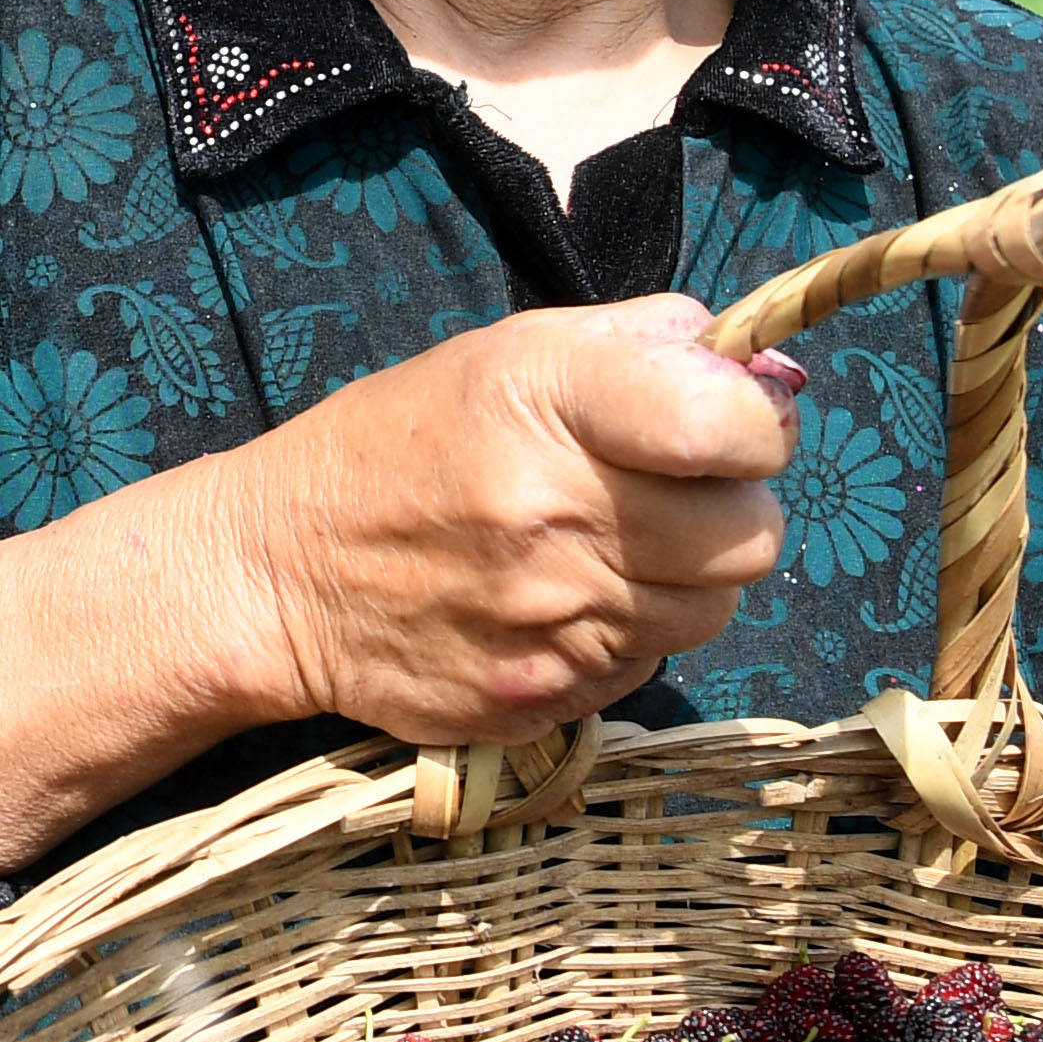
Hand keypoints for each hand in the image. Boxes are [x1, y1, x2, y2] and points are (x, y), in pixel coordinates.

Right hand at [203, 297, 797, 744]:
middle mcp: (554, 516)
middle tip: (672, 494)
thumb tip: (766, 369)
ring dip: (685, 580)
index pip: (737, 427)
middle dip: (731, 510)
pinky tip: (559, 602)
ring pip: (714, 612)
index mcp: (546, 402)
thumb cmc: (397, 442)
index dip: (755, 425)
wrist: (276, 574)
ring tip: (608, 548)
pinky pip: (648, 666)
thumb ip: (644, 342)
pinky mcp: (541, 699)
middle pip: (753, 536)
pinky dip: (627, 635)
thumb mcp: (505, 351)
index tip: (722, 426)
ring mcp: (549, 622)